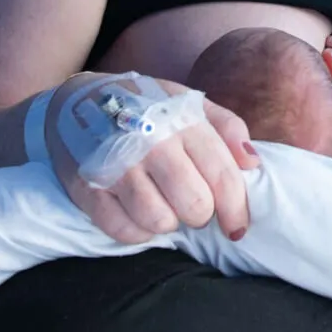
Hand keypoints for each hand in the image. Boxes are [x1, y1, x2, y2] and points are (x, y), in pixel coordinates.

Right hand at [44, 74, 259, 243]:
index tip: (237, 228)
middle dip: (200, 214)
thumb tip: (252, 164)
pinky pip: (123, 231)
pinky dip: (137, 232)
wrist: (78, 99)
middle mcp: (150, 143)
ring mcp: (116, 166)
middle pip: (194, 206)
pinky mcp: (87, 188)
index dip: (236, 210)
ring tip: (162, 205)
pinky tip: (138, 215)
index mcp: (182, 122)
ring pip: (159, 222)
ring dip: (167, 222)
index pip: (222, 178)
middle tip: (190, 205)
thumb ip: (227, 128)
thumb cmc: (146, 108)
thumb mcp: (189, 103)